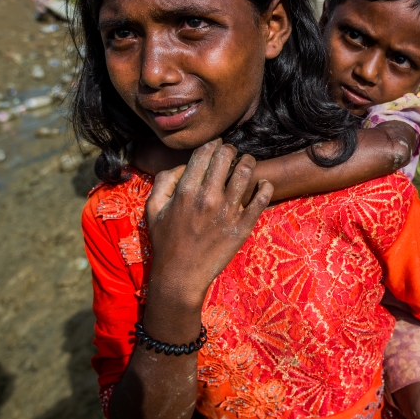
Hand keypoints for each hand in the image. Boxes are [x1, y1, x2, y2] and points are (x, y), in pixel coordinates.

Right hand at [144, 140, 272, 308]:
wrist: (180, 276)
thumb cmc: (166, 241)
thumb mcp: (153, 208)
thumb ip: (164, 180)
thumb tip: (184, 165)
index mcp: (186, 190)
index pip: (205, 152)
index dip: (212, 144)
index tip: (216, 144)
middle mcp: (209, 197)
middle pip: (226, 156)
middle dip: (230, 149)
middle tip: (231, 153)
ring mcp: (228, 212)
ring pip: (246, 172)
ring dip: (248, 162)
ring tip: (247, 163)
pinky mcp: (242, 227)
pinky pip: (261, 199)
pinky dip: (265, 186)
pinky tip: (263, 183)